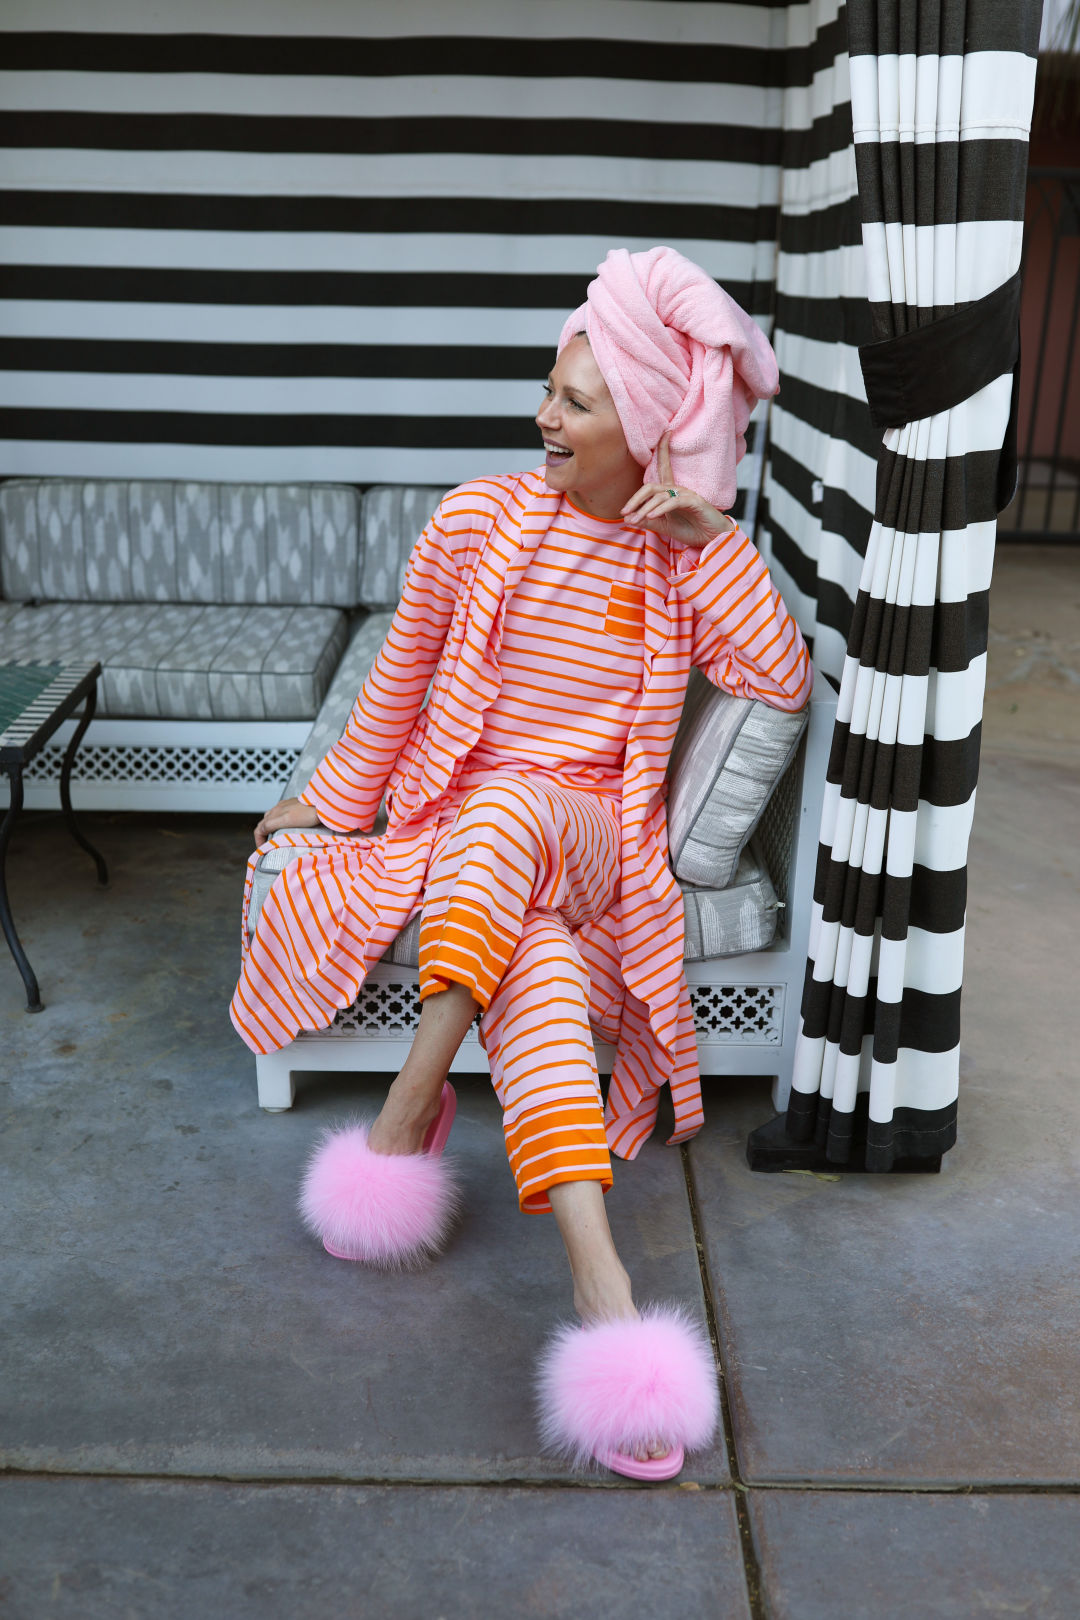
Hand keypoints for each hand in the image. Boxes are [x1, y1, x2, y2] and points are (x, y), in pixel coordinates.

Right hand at [254, 796, 321, 847]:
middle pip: (264, 823)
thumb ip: (270, 824)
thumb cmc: (307, 813)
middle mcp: (278, 808)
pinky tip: (288, 827)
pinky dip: (280, 823)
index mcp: (274, 813)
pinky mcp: (294, 806)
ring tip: (277, 838)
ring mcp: (286, 806)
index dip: (259, 841)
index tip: (262, 850)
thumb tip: (260, 831)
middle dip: (263, 835)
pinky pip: (282, 815)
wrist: (323, 804)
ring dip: (271, 829)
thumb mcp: (286, 820)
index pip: (259, 829)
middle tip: (268, 845)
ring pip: (273, 819)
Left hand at [620, 432, 736, 548]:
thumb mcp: (664, 526)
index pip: (662, 468)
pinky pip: (673, 502)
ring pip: (659, 496)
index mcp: (670, 492)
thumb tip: (628, 518)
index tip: (663, 433)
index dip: (662, 449)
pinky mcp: (695, 502)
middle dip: (635, 498)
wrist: (712, 539)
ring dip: (645, 509)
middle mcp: (677, 489)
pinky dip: (660, 509)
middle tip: (624, 511)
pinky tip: (651, 516)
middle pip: (651, 487)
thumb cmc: (691, 530)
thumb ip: (647, 521)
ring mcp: (686, 494)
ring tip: (635, 521)